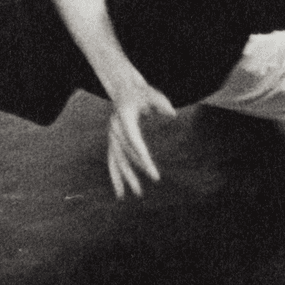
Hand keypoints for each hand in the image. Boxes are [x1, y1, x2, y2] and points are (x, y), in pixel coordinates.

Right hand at [105, 77, 175, 198]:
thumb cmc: (140, 92)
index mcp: (124, 118)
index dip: (142, 156)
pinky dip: (115, 174)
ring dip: (122, 177)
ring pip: (115, 159)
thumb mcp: (152, 93)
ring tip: (126, 196)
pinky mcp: (112, 141)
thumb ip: (162, 103)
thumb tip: (172, 115)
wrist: (123, 88)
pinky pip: (113, 160)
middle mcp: (115, 129)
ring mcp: (112, 135)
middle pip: (125, 153)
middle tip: (151, 182)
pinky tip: (119, 190)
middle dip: (137, 169)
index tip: (151, 170)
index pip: (134, 141)